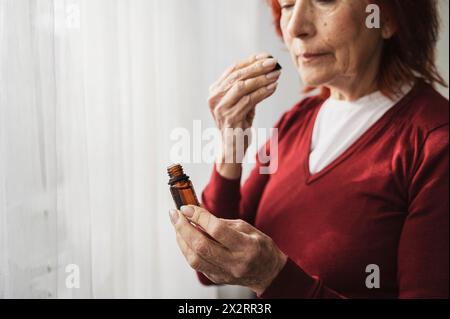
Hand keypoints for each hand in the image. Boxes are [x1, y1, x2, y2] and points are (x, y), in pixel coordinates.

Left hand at [169, 205, 286, 295]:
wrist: (268, 273)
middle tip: (175, 214)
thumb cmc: (260, 247)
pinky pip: (196, 264)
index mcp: (246, 246)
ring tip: (177, 225)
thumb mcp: (247, 228)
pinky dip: (187, 249)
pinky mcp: (216, 278)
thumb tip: (196, 215)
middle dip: (183, 227)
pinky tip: (185, 238)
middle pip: (201, 245)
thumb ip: (221, 223)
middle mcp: (235, 262)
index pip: (217, 230)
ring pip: (194, 258)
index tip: (187, 207)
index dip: (199, 217)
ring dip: (181, 240)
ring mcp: (224, 273)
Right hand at [208, 53, 281, 178]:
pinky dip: (262, 92)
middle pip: (238, 76)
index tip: (267, 56)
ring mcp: (220, 109)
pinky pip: (249, 101)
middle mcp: (214, 98)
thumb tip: (266, 66)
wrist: (232, 149)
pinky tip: (273, 88)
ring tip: (276, 74)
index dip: (251, 61)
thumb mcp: (242, 102)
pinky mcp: (230, 118)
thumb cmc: (239, 124)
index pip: (233, 69)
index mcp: (215, 90)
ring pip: (242, 86)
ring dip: (261, 79)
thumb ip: (248, 87)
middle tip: (274, 62)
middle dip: (257, 67)